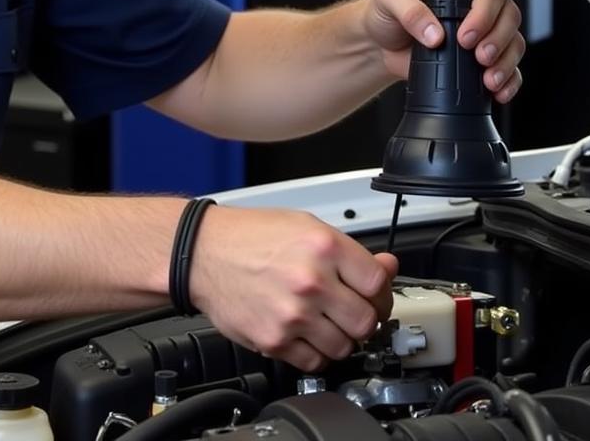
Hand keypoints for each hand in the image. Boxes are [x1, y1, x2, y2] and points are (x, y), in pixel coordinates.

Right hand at [188, 205, 398, 371]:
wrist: (203, 253)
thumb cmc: (249, 236)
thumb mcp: (304, 225)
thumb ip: (348, 250)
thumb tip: (385, 266)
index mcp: (324, 246)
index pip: (378, 283)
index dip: (381, 290)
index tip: (374, 293)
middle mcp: (312, 281)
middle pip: (366, 320)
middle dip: (364, 317)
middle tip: (352, 311)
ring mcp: (293, 314)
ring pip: (344, 347)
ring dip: (340, 338)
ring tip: (325, 321)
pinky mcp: (275, 340)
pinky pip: (314, 362)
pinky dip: (316, 354)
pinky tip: (306, 334)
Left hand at [363, 0, 523, 101]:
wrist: (379, 44)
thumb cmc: (385, 11)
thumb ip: (409, 10)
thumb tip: (434, 32)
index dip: (485, 11)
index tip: (466, 34)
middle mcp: (477, 3)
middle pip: (509, 15)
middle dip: (498, 39)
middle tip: (477, 56)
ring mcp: (483, 31)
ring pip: (513, 41)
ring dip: (506, 61)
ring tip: (487, 78)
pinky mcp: (480, 58)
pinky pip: (509, 67)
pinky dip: (509, 80)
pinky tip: (498, 90)